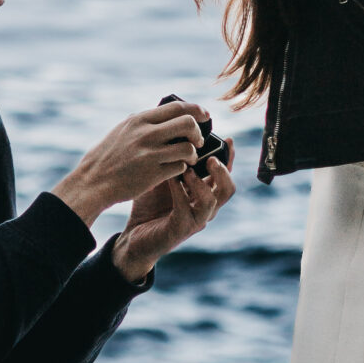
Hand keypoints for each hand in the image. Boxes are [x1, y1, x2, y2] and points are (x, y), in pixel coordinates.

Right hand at [53, 100, 208, 224]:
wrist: (93, 182)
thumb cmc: (107, 156)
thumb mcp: (122, 130)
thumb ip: (144, 122)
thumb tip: (166, 113)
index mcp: (140, 120)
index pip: (177, 107)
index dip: (197, 109)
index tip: (205, 115)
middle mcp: (146, 134)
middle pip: (188, 123)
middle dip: (198, 132)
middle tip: (197, 140)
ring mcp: (150, 154)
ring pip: (188, 147)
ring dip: (193, 154)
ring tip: (189, 159)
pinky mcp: (153, 174)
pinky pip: (180, 167)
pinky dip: (183, 168)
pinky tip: (177, 170)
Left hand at [112, 143, 235, 281]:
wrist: (133, 234)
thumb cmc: (149, 202)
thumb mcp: (162, 175)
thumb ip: (173, 158)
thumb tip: (176, 129)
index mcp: (203, 192)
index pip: (225, 174)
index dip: (229, 157)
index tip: (228, 139)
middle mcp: (204, 206)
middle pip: (228, 189)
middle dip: (223, 171)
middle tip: (210, 157)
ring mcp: (194, 220)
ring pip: (212, 202)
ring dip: (200, 183)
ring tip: (187, 170)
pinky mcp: (180, 230)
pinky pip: (187, 212)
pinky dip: (179, 194)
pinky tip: (170, 181)